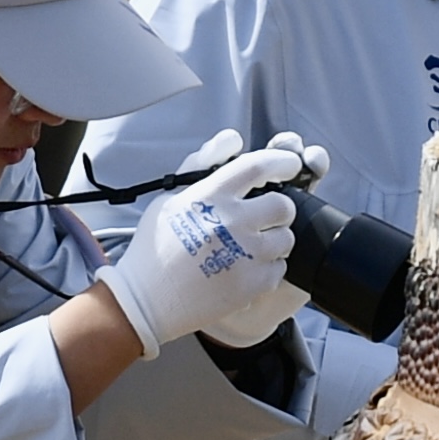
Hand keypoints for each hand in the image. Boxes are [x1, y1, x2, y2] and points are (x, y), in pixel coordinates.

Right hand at [101, 142, 301, 355]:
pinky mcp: (254, 283)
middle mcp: (232, 222)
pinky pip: (280, 268)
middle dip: (279, 209)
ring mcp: (246, 254)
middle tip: (265, 218)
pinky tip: (243, 270)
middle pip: (284, 205)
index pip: (258, 167)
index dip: (282, 162)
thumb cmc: (156, 247)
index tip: (290, 166)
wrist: (148, 300)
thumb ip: (202, 164)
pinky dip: (267, 268)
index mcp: (211, 196)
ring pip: (287, 238)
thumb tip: (234, 140)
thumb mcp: (170, 197)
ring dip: (275, 240)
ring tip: (250, 248)